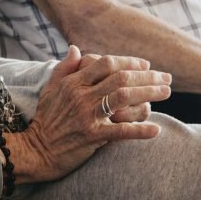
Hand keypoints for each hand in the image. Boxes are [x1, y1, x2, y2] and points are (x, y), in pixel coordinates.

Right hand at [6, 46, 171, 182]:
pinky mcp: (92, 137)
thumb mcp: (50, 90)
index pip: (106, 63)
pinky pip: (121, 131)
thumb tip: (76, 48)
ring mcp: (87, 116)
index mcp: (73, 82)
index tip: (146, 65)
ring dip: (149, 94)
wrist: (34, 151)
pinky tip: (156, 129)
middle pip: (120, 78)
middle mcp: (81, 96)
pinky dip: (140, 130)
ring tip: (166, 93)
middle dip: (147, 76)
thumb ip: (64, 68)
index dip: (129, 62)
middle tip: (166, 78)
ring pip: (123, 98)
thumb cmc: (45, 120)